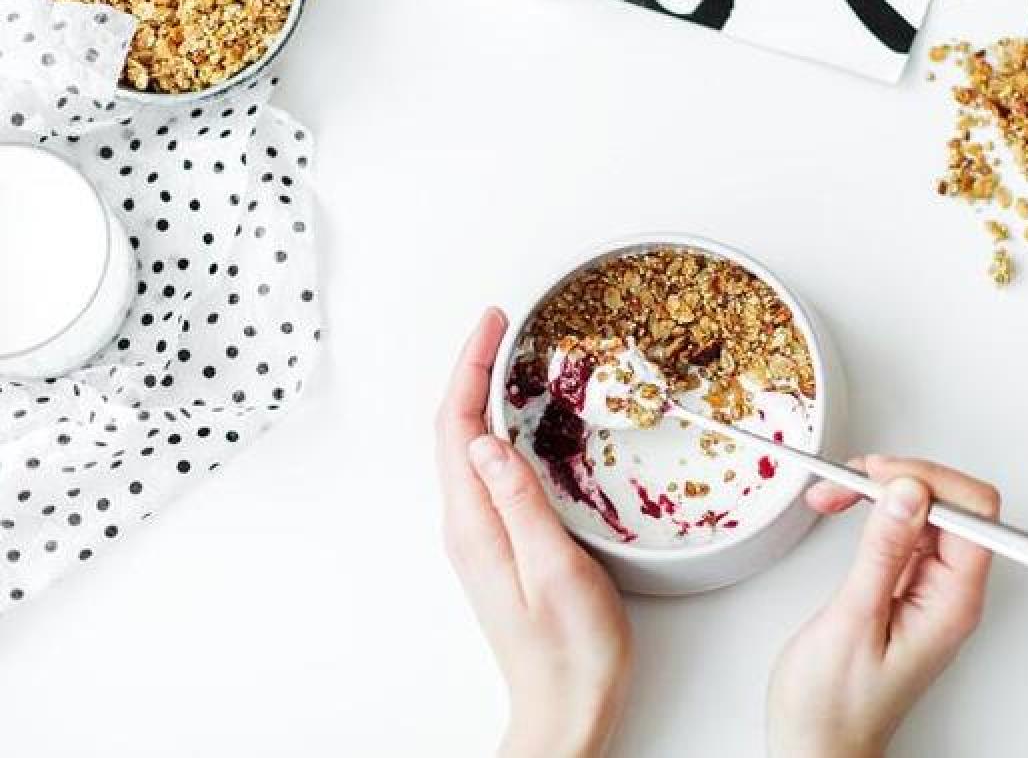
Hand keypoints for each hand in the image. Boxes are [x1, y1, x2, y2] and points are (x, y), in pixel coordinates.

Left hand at [436, 309, 632, 757]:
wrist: (566, 707)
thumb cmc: (571, 650)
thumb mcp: (556, 570)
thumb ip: (520, 502)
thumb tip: (486, 440)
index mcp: (474, 525)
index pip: (457, 427)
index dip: (469, 368)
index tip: (492, 323)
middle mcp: (467, 525)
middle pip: (453, 429)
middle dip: (470, 369)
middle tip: (500, 325)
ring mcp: (479, 535)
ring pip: (466, 447)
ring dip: (480, 395)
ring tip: (505, 357)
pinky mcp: (497, 543)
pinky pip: (485, 469)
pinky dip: (495, 428)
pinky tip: (516, 421)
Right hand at [767, 456, 999, 757]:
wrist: (817, 744)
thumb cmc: (834, 704)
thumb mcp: (853, 621)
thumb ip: (883, 553)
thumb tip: (908, 492)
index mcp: (953, 602)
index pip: (974, 513)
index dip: (928, 481)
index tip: (878, 477)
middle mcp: (950, 591)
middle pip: (951, 503)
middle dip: (899, 478)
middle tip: (847, 481)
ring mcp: (930, 587)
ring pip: (923, 509)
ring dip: (879, 490)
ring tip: (834, 493)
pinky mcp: (906, 585)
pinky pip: (903, 528)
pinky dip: (870, 509)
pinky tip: (842, 509)